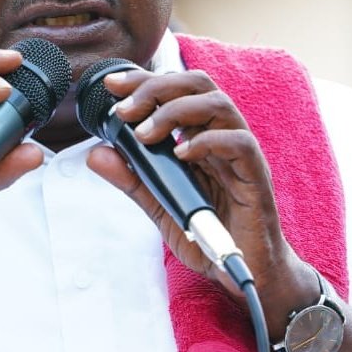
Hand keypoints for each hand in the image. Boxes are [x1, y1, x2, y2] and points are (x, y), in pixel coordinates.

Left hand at [85, 68, 310, 301]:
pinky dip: (207, 142)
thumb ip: (132, 178)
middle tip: (123, 110)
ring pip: (218, 105)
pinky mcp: (255, 176)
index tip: (111, 85)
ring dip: (175, 112)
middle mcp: (222, 135)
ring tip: (144, 135)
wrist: (243, 271)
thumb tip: (96, 154)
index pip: (176, 90)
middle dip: (156, 88)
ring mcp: (241, 154)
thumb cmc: (208, 234)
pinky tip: (181, 154)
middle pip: (198, 84)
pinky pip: (239, 143)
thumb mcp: (160, 204)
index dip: (144, 81)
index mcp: (201, 134)